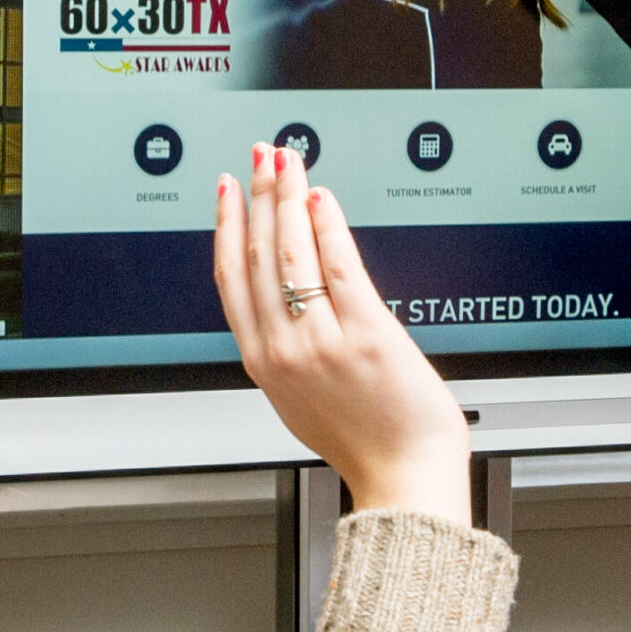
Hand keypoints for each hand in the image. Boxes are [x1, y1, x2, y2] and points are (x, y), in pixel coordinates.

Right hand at [212, 142, 471, 519]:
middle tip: (260, 156)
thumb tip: (285, 299)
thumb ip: (286, 350)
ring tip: (289, 162)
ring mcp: (321, 341)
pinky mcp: (365, 333)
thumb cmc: (365, 440)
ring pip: (291, 252)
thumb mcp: (301, 399)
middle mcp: (284, 349)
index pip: (231, 279)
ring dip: (287, 196)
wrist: (404, 475)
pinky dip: (326, 224)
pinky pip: (337, 265)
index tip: (228, 190)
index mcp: (263, 364)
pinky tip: (323, 199)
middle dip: (258, 195)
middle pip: (258, 254)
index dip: (226, 225)